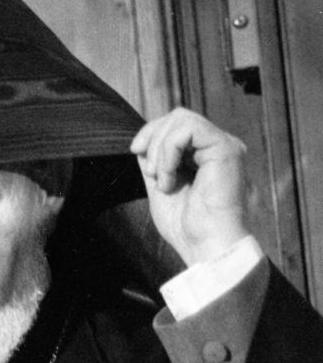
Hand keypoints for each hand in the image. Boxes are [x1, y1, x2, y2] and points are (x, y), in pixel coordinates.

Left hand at [130, 108, 251, 265]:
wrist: (207, 246)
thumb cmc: (187, 227)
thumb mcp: (161, 186)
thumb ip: (156, 163)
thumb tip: (142, 144)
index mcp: (204, 156)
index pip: (175, 125)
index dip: (150, 133)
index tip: (136, 152)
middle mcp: (216, 147)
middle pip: (177, 116)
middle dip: (152, 137)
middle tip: (150, 173)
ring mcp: (223, 146)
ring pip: (181, 119)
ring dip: (160, 149)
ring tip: (162, 179)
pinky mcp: (226, 149)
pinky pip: (189, 129)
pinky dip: (169, 151)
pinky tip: (169, 178)